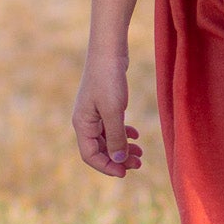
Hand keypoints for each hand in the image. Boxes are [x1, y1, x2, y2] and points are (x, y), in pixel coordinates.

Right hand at [72, 53, 143, 178]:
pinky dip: (124, 133)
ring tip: (141, 153)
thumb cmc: (108, 79)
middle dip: (119, 159)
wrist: (109, 51)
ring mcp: (95, 113)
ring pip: (108, 139)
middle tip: (139, 164)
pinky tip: (136, 135)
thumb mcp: (114, 111)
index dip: (107, 167)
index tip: (125, 173)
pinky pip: (112, 127)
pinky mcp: (105, 104)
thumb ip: (116, 136)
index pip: (90, 155)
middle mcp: (86, 121)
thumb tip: (118, 160)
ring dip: (123, 148)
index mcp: (82, 124)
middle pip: (100, 149)